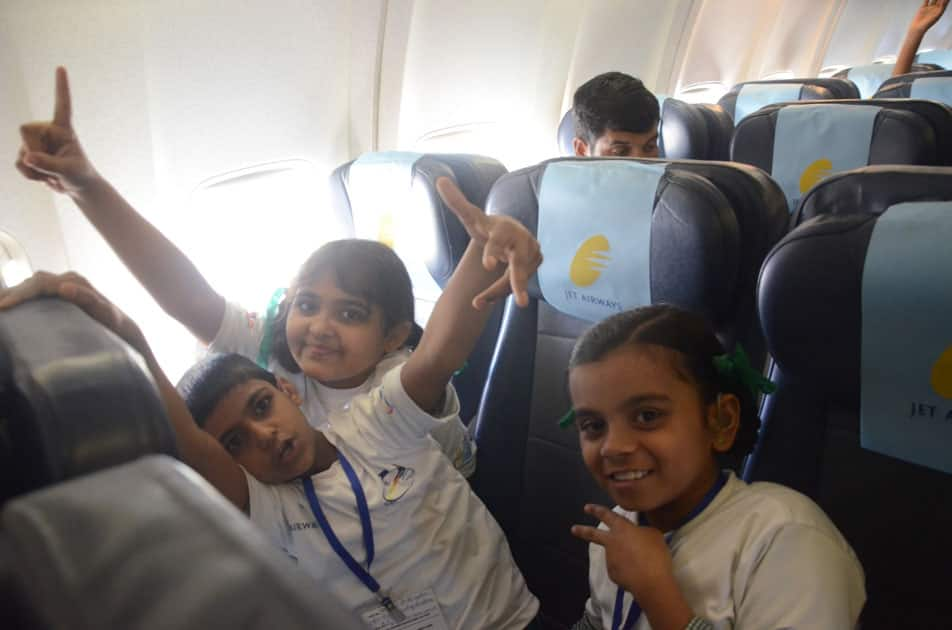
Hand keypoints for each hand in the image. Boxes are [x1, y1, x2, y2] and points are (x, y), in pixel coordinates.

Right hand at [0, 272, 149, 357]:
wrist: (124, 326)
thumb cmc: (115, 322)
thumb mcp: (106, 313)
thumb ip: (88, 299)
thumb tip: (64, 287)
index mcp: (75, 283)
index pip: (41, 284)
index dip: (21, 294)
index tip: (4, 306)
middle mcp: (68, 280)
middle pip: (33, 282)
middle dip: (12, 294)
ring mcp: (64, 286)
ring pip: (32, 285)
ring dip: (15, 294)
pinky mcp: (60, 295)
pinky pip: (37, 292)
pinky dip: (22, 296)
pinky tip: (10, 307)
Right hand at [16, 67, 98, 194]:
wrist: (77, 187)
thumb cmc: (80, 174)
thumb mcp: (68, 170)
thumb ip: (48, 164)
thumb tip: (27, 157)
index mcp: (63, 129)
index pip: (62, 105)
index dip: (60, 87)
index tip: (61, 68)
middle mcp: (47, 131)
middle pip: (25, 130)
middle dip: (34, 151)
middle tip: (50, 165)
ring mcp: (36, 142)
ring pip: (22, 151)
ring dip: (34, 169)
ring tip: (51, 173)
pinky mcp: (28, 153)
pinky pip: (19, 163)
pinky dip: (29, 175)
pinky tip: (42, 177)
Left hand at [436, 176, 541, 308]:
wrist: (510, 232)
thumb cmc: (488, 226)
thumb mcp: (471, 216)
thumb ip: (457, 202)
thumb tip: (440, 180)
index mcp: (503, 229)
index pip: (497, 241)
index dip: (492, 252)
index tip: (487, 265)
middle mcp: (521, 240)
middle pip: (519, 265)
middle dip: (518, 284)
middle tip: (521, 303)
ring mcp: (532, 253)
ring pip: (515, 279)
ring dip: (497, 293)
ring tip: (477, 303)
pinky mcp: (536, 262)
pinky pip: (519, 283)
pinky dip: (505, 292)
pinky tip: (488, 295)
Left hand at [571, 504, 675, 602]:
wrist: (650, 581)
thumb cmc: (654, 554)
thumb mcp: (653, 535)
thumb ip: (643, 532)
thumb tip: (639, 535)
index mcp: (621, 528)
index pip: (607, 515)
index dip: (597, 510)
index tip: (587, 507)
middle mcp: (611, 543)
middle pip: (593, 534)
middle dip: (583, 530)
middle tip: (573, 529)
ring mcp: (610, 559)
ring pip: (616, 555)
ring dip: (625, 558)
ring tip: (643, 563)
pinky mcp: (612, 575)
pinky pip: (621, 570)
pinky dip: (628, 571)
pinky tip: (639, 573)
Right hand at [909, 0, 947, 33]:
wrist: (917, 28)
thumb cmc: (927, 24)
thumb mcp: (936, 15)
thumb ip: (941, 7)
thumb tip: (944, 1)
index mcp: (940, 11)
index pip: (945, 2)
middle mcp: (935, 9)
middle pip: (940, 0)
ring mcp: (929, 8)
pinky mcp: (923, 8)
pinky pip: (926, 1)